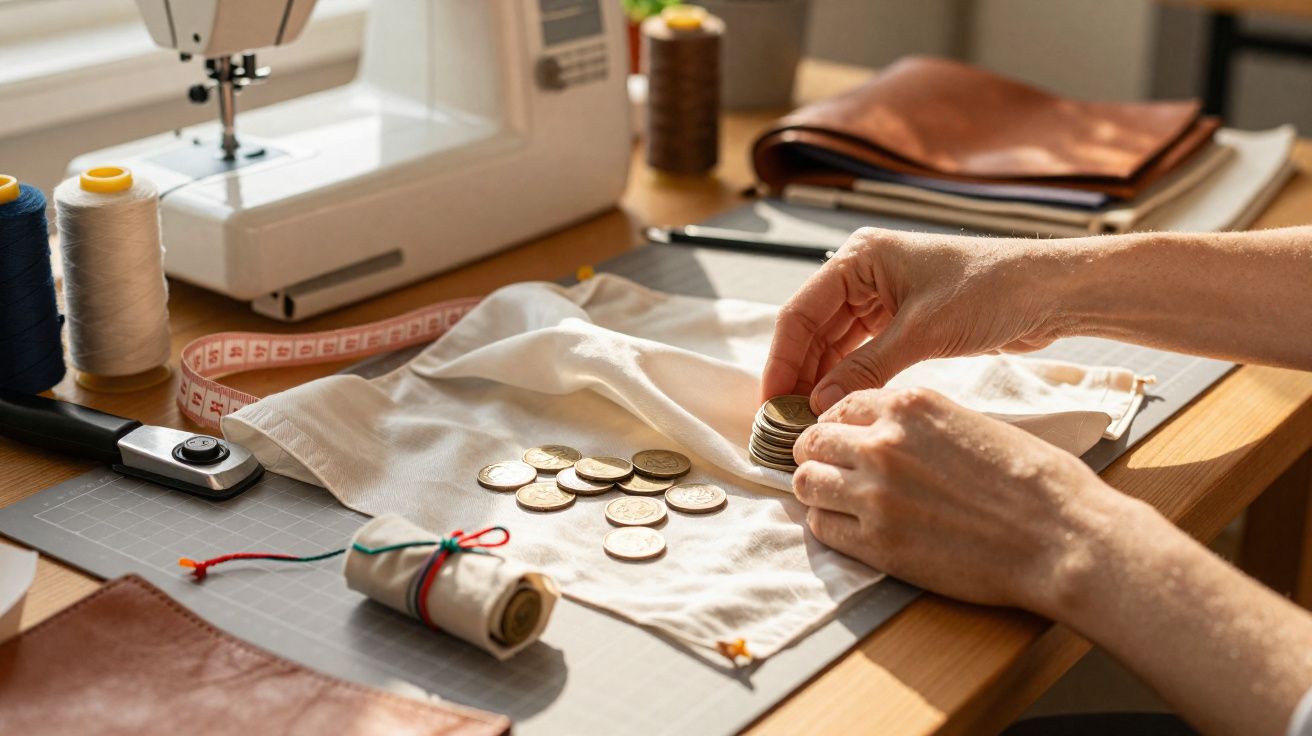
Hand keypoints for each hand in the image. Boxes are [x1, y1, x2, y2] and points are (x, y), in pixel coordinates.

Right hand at [762, 227, 1078, 412]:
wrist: (1052, 291)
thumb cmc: (993, 290)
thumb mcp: (923, 332)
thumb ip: (867, 367)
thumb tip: (819, 404)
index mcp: (859, 258)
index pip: (800, 313)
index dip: (781, 360)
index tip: (770, 403)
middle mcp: (864, 274)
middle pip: (813, 330)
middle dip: (798, 374)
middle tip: (785, 422)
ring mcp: (883, 297)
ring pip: (834, 344)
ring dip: (821, 380)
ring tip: (808, 421)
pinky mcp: (903, 320)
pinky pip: (861, 352)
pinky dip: (848, 378)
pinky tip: (839, 406)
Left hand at [793, 387, 1134, 616]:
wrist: (1061, 535)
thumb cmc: (1033, 480)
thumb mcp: (971, 422)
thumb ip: (921, 424)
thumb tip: (891, 435)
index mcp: (909, 406)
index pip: (840, 405)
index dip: (837, 426)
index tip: (841, 441)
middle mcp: (883, 442)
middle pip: (812, 441)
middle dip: (816, 456)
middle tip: (831, 472)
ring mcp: (875, 492)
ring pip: (806, 483)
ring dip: (817, 491)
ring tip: (836, 502)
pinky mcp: (877, 541)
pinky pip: (822, 528)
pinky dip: (829, 526)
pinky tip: (851, 529)